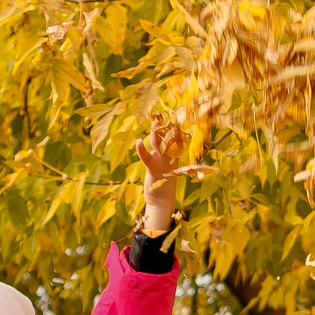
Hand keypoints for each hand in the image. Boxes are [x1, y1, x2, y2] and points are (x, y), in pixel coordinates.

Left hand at [138, 121, 182, 237]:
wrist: (162, 201)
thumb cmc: (162, 183)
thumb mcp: (164, 166)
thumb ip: (160, 153)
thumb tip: (154, 140)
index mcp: (173, 157)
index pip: (175, 138)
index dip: (173, 126)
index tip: (171, 114)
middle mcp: (170, 158)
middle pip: (169, 138)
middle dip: (166, 125)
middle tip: (163, 113)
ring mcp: (163, 163)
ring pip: (160, 144)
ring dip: (156, 132)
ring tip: (154, 120)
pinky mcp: (154, 170)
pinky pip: (148, 158)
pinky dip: (142, 150)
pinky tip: (138, 142)